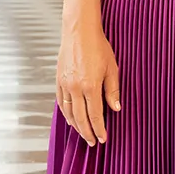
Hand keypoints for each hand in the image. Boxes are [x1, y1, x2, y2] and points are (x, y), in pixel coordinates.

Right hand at [56, 23, 120, 146]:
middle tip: (93, 142)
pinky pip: (61, 102)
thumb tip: (116, 109)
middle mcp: (75, 88)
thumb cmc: (99, 47)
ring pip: (69, 112)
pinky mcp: (58, 80)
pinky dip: (66, 113)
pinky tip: (71, 118)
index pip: (95, 115)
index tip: (103, 139)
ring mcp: (65, 84)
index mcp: (90, 86)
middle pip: (80, 118)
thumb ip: (112, 90)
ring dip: (76, 125)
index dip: (99, 129)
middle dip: (87, 132)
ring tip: (83, 133)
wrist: (79, 31)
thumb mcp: (112, 68)